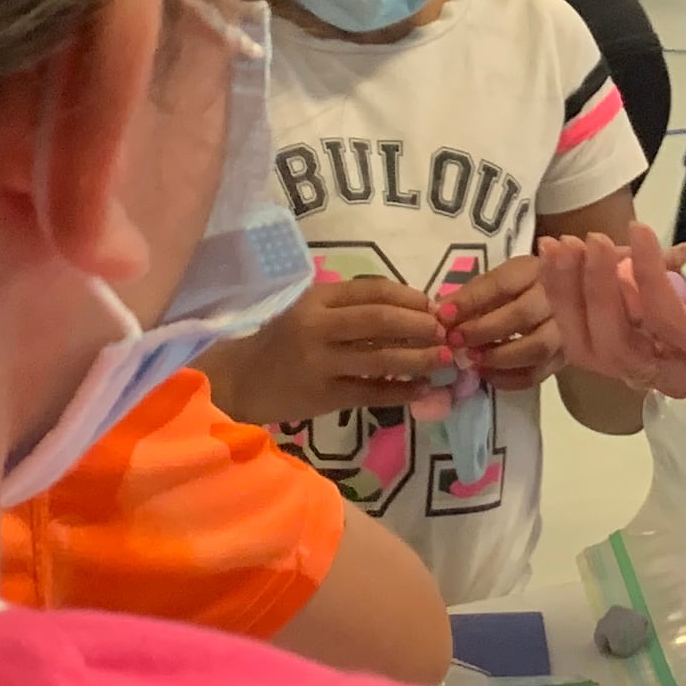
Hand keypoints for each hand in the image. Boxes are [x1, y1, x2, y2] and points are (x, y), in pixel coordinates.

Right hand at [213, 275, 450, 427]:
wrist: (240, 380)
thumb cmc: (283, 342)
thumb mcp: (311, 312)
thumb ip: (351, 308)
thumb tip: (411, 309)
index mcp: (318, 299)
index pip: (373, 290)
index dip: (410, 297)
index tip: (434, 307)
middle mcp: (318, 326)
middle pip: (380, 319)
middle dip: (419, 325)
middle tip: (445, 334)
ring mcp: (319, 361)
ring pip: (379, 357)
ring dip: (418, 359)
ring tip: (445, 361)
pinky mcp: (322, 395)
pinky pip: (371, 392)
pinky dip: (401, 391)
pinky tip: (423, 390)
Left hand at [438, 256, 561, 390]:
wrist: (559, 304)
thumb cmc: (518, 289)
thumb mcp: (497, 280)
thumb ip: (472, 295)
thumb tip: (441, 314)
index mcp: (533, 271)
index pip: (502, 284)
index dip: (471, 300)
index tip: (444, 315)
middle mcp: (556, 298)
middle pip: (523, 315)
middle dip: (484, 330)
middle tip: (455, 340)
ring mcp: (565, 330)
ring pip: (537, 347)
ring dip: (500, 356)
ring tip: (473, 359)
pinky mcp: (563, 358)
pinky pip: (537, 374)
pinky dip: (509, 378)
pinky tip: (487, 374)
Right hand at [539, 225, 685, 396]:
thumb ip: (642, 276)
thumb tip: (598, 265)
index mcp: (657, 358)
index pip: (588, 344)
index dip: (561, 300)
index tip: (550, 249)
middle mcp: (668, 374)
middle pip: (593, 349)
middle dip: (568, 294)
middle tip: (563, 243)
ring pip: (619, 341)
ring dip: (598, 285)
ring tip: (596, 239)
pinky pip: (662, 316)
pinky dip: (643, 274)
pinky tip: (638, 236)